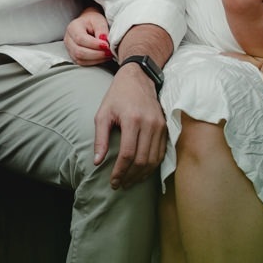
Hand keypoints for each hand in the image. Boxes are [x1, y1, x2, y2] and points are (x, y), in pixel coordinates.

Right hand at [65, 6, 112, 64]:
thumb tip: (104, 43)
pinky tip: (103, 57)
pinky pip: (82, 63)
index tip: (106, 45)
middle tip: (109, 52)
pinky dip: (94, 62)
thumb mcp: (99, 21)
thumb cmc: (93, 21)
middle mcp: (68, 39)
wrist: (87, 24)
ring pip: (80, 59)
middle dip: (96, 54)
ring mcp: (69, 49)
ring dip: (96, 59)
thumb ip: (102, 30)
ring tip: (108, 54)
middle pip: (79, 51)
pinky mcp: (74, 56)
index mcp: (73, 27)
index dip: (94, 44)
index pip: (80, 39)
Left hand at [93, 65, 166, 189]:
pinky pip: (161, 152)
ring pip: (154, 159)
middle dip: (131, 176)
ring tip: (130, 181)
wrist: (138, 78)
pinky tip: (142, 172)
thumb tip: (97, 162)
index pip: (127, 154)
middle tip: (120, 185)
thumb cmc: (118, 96)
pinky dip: (152, 165)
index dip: (120, 172)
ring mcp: (160, 125)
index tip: (113, 182)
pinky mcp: (165, 127)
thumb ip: (100, 139)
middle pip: (142, 160)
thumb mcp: (103, 114)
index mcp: (132, 120)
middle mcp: (149, 124)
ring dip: (142, 174)